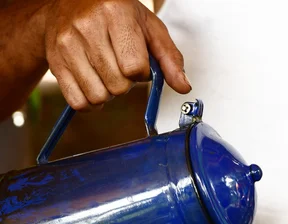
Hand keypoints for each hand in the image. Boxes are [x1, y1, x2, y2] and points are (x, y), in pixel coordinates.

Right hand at [43, 0, 190, 109]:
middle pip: (118, 86)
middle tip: (118, 65)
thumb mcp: (147, 27)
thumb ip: (169, 58)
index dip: (140, 72)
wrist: (69, 3)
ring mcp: (68, 45)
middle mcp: (88, 26)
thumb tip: (184, 86)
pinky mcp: (56, 63)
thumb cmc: (114, 15)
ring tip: (105, 72)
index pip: (135, 68)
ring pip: (98, 97)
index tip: (135, 61)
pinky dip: (89, 101)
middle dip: (124, 83)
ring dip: (107, 93)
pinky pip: (78, 103)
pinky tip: (92, 82)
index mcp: (115, 12)